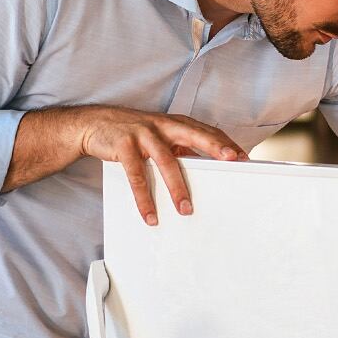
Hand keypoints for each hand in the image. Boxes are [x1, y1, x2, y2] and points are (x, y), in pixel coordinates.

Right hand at [71, 107, 245, 225]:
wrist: (94, 123)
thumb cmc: (133, 132)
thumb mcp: (159, 137)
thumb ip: (179, 148)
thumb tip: (203, 168)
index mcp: (174, 124)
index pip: (205, 131)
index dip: (224, 142)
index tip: (243, 156)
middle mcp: (162, 125)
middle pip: (194, 134)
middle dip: (214, 147)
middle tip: (232, 161)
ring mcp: (143, 134)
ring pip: (166, 161)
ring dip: (177, 187)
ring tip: (186, 209)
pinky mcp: (124, 146)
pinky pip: (137, 175)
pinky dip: (144, 197)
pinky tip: (150, 214)